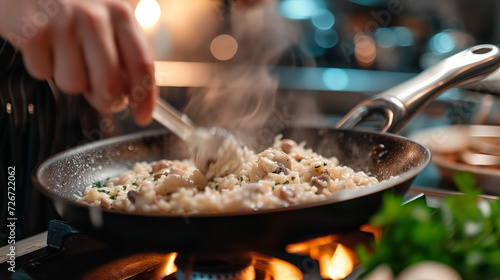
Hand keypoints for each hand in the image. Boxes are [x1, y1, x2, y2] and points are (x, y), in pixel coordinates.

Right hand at [0, 0, 156, 125]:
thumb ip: (123, 53)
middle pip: (110, 84)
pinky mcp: (32, 31)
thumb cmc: (70, 7)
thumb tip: (134, 97)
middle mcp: (95, 17)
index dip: (144, 98)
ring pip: (74, 85)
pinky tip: (44, 46)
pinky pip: (43, 74)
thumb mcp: (106, 21)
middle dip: (104, 100)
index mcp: (121, 15)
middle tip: (96, 95)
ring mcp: (62, 23)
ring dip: (69, 80)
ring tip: (64, 55)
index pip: (142, 64)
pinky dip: (42, 67)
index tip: (142, 117)